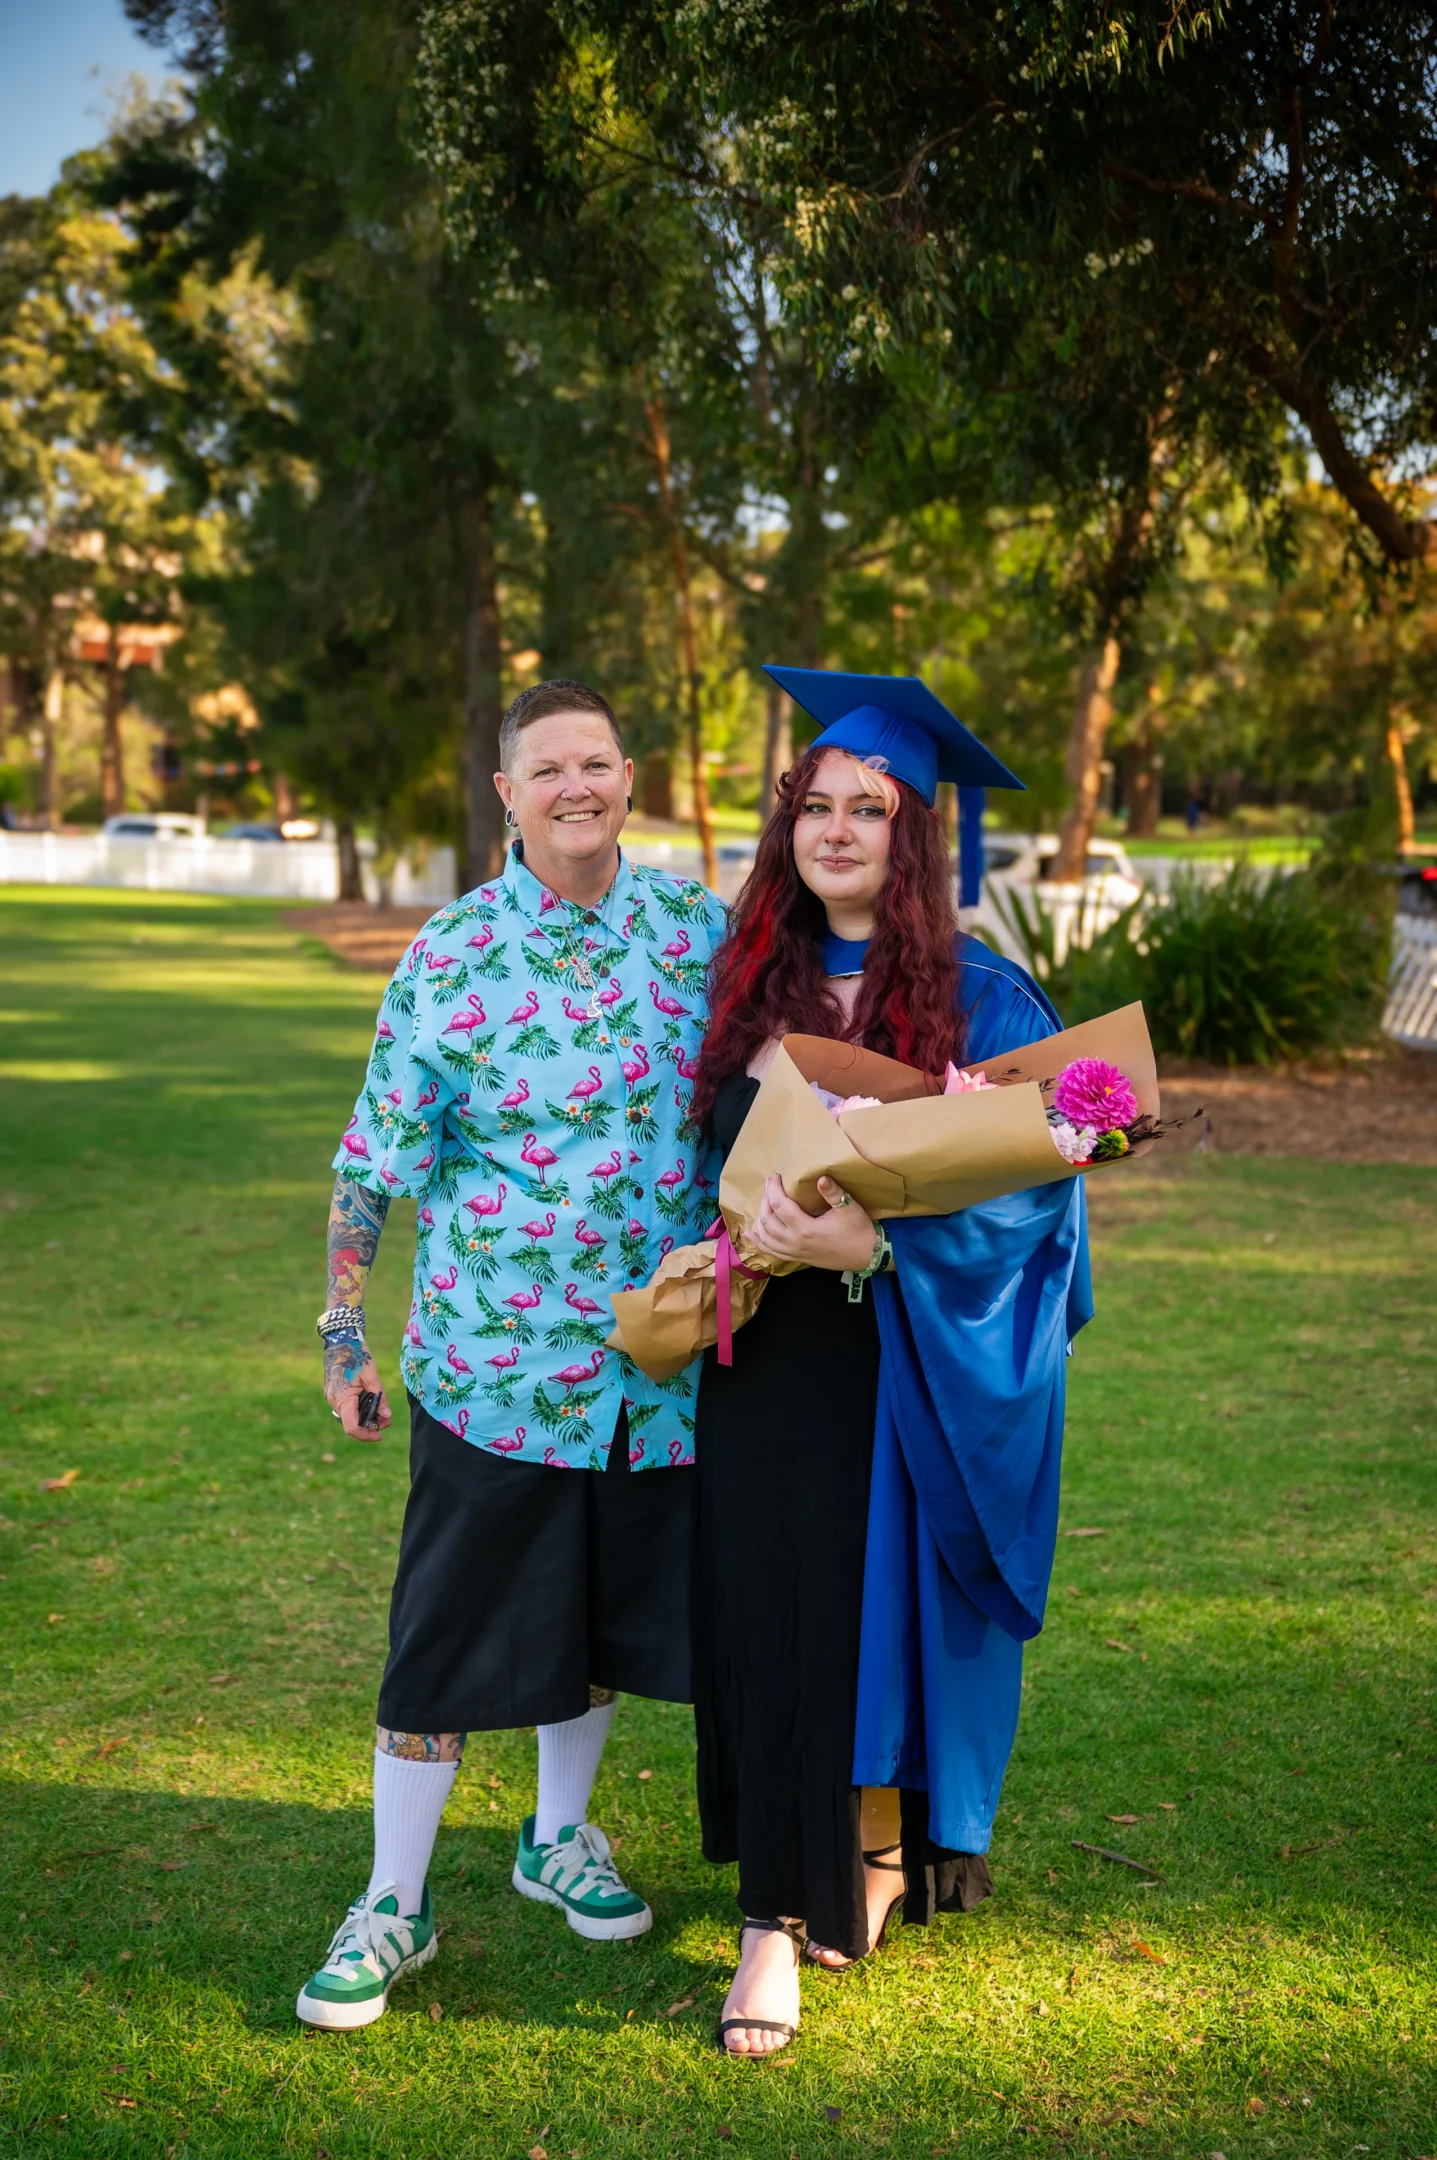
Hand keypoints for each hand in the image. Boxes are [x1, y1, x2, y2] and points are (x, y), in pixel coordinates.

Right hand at [323, 1337, 392, 1441]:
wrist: (341, 1341)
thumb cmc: (356, 1356)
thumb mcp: (372, 1376)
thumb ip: (380, 1399)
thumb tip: (387, 1417)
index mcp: (342, 1399)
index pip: (352, 1428)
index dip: (366, 1435)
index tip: (380, 1435)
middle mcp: (334, 1402)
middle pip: (352, 1424)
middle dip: (370, 1425)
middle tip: (387, 1419)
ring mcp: (333, 1398)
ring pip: (350, 1416)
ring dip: (366, 1417)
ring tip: (381, 1410)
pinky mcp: (335, 1393)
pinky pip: (347, 1408)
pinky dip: (359, 1409)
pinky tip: (370, 1401)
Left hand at [751, 1173, 880, 1273]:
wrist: (866, 1254)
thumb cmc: (858, 1230)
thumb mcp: (849, 1208)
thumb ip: (833, 1193)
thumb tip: (821, 1178)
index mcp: (805, 1229)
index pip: (779, 1205)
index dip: (773, 1189)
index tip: (774, 1176)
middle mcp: (795, 1242)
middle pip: (768, 1219)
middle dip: (765, 1200)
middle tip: (770, 1185)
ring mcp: (794, 1252)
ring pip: (766, 1236)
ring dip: (761, 1218)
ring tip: (764, 1202)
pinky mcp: (797, 1258)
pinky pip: (771, 1251)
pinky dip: (759, 1242)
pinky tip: (751, 1234)